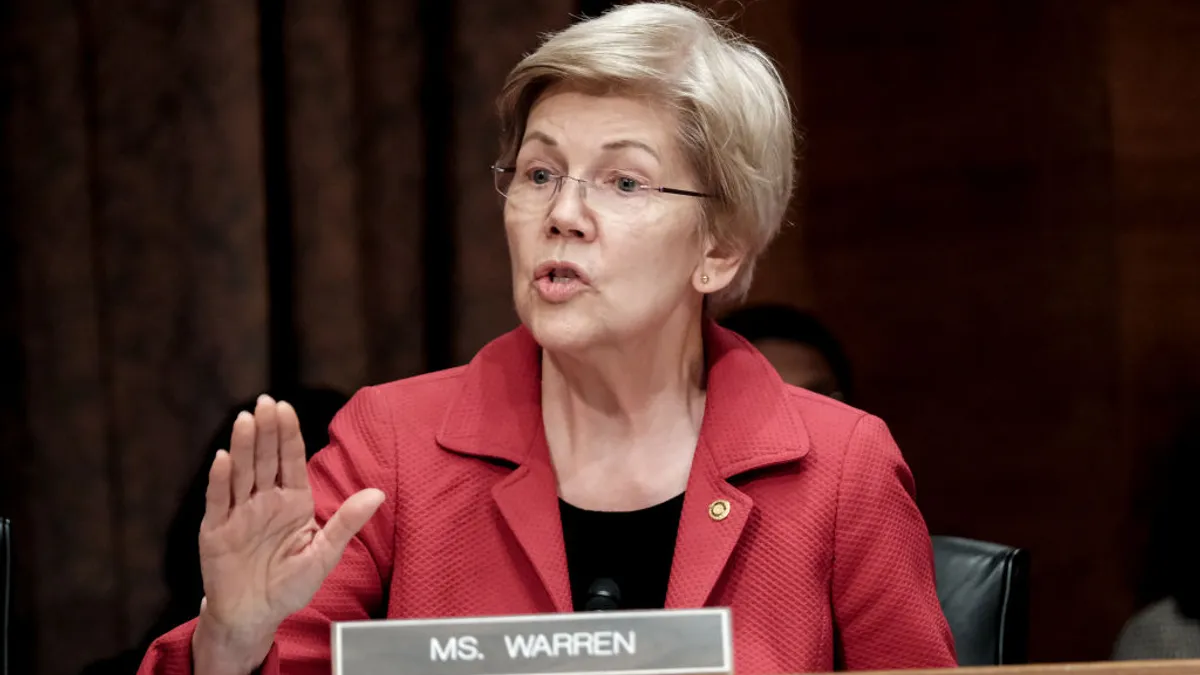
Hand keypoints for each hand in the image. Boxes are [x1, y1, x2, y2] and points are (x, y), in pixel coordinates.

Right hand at [192, 395, 384, 672]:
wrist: (255, 615)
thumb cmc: (290, 585)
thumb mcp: (324, 554)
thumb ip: (346, 522)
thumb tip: (378, 494)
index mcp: (293, 501)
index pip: (290, 461)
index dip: (288, 434)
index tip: (285, 408)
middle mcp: (265, 501)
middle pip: (265, 459)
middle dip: (266, 431)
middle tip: (265, 401)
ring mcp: (238, 513)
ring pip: (241, 473)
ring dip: (243, 447)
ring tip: (246, 420)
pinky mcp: (216, 531)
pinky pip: (218, 501)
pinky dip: (220, 480)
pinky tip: (223, 458)